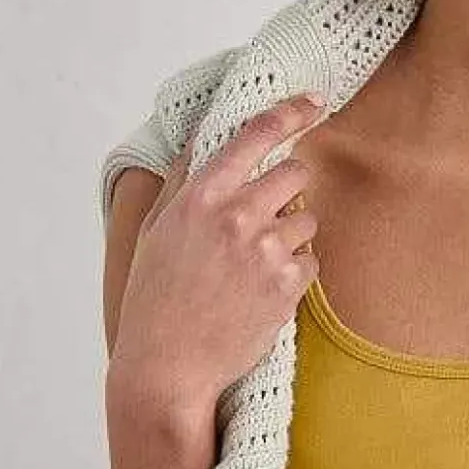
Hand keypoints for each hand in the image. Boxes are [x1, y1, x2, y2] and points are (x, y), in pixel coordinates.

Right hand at [109, 92, 326, 407]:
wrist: (168, 366)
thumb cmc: (155, 298)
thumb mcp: (156, 230)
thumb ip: (184, 180)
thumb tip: (204, 135)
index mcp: (200, 195)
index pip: (255, 134)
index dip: (290, 112)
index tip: (313, 102)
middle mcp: (236, 215)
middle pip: (296, 172)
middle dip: (289, 186)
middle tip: (267, 211)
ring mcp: (265, 251)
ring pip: (307, 218)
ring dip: (290, 233)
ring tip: (254, 263)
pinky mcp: (287, 285)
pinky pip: (311, 259)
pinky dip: (295, 271)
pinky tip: (262, 289)